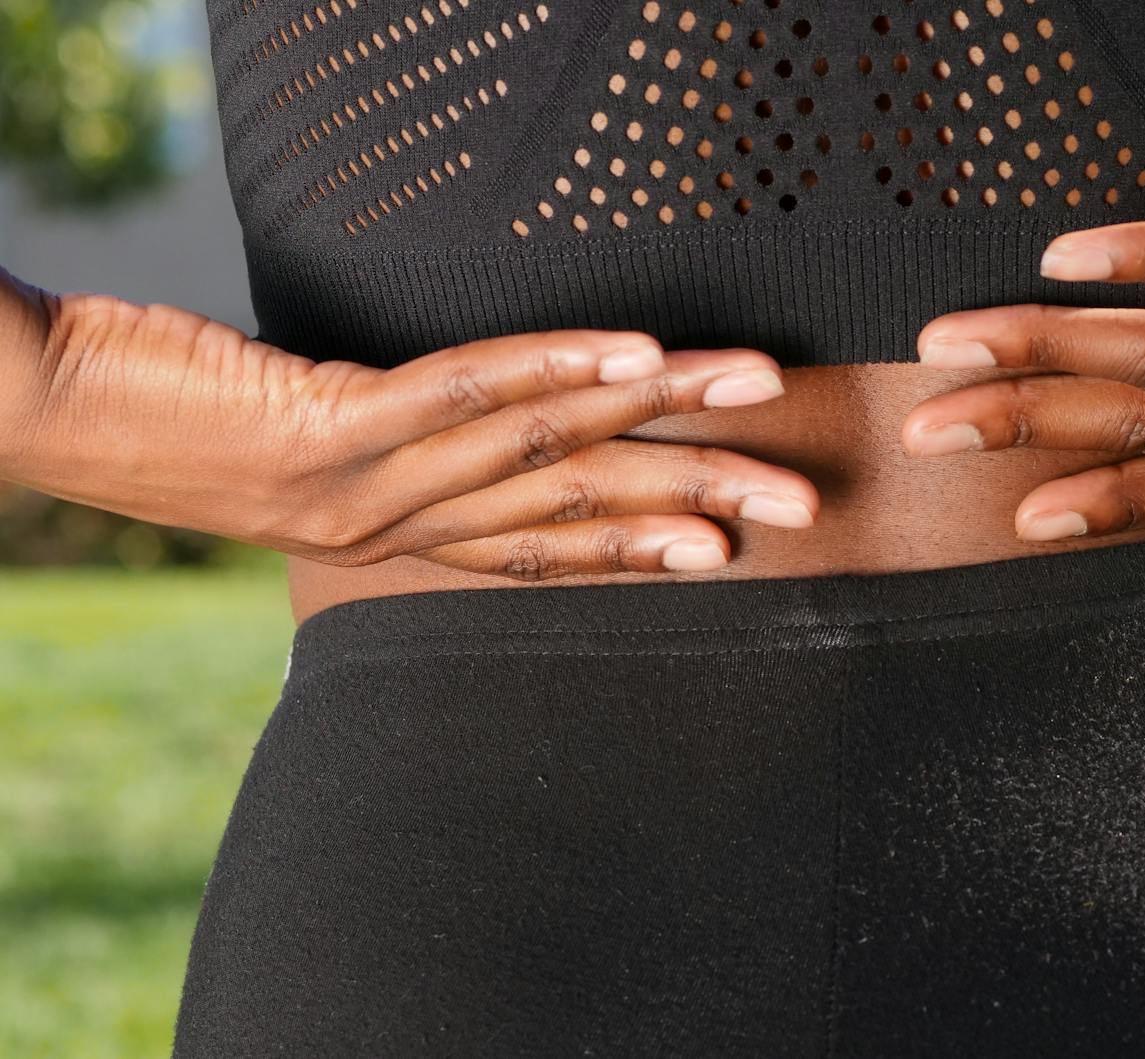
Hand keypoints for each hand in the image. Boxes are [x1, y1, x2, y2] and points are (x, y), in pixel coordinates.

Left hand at [0, 279, 818, 576]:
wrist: (46, 412)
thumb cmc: (168, 412)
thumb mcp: (299, 443)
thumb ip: (393, 444)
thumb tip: (479, 416)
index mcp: (393, 535)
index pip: (544, 546)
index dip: (644, 544)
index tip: (731, 544)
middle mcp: (392, 525)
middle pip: (571, 511)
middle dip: (693, 502)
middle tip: (796, 502)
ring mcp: (365, 480)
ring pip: (542, 452)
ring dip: (660, 418)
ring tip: (751, 392)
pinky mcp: (328, 419)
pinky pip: (465, 396)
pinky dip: (560, 374)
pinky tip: (636, 356)